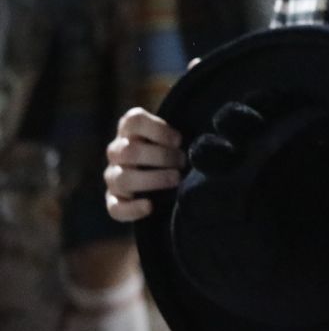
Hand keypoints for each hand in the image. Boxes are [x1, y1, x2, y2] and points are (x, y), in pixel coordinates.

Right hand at [103, 107, 183, 221]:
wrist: (170, 172)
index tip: (179, 140)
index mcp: (130, 129)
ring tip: (176, 179)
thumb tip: (212, 133)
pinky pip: (115, 208)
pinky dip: (131, 209)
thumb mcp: (181, 134)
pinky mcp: (115, 200)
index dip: (157, 130)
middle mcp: (118, 151)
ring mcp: (114, 176)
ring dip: (152, 179)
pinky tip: (150, 206)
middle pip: (128, 151)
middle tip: (183, 161)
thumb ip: (188, 128)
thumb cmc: (178, 147)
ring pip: (121, 178)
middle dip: (161, 157)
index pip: (133, 121)